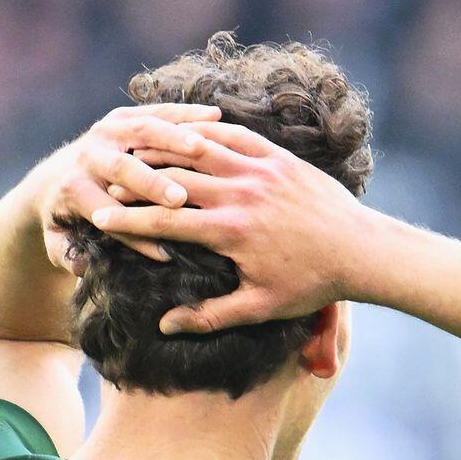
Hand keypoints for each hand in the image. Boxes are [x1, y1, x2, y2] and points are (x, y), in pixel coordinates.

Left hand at [34, 104, 223, 268]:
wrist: (52, 179)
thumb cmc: (64, 219)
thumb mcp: (56, 242)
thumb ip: (64, 255)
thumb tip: (80, 267)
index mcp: (74, 188)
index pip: (107, 212)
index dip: (134, 234)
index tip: (165, 255)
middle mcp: (89, 154)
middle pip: (122, 167)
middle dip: (151, 183)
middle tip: (179, 199)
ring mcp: (107, 130)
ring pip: (142, 130)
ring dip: (172, 138)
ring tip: (201, 148)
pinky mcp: (124, 116)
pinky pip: (158, 111)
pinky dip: (186, 113)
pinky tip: (215, 116)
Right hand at [86, 123, 379, 332]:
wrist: (361, 251)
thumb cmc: (311, 284)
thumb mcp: (260, 307)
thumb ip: (209, 317)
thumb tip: (164, 325)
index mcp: (230, 231)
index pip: (164, 220)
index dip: (127, 219)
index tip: (99, 218)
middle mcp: (241, 193)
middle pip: (173, 179)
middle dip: (137, 180)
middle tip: (110, 180)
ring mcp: (260, 169)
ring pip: (199, 150)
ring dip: (166, 149)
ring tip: (137, 151)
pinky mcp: (279, 157)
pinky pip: (234, 136)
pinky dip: (206, 134)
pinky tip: (187, 134)